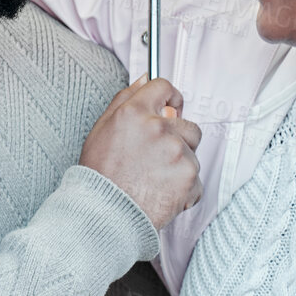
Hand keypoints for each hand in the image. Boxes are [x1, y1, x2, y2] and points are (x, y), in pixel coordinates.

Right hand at [79, 76, 202, 229]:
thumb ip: (124, 99)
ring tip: (154, 179)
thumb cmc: (99, 176)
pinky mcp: (189, 176)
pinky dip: (183, 189)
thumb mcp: (102, 130)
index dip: (169, 99)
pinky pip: (196, 179)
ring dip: (180, 164)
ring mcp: (177, 152)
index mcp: (134, 112)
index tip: (171, 108)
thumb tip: (144, 78)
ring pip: (192, 153)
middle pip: (187, 124)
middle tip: (155, 158)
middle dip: (177, 139)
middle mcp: (158, 128)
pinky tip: (161, 193)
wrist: (104, 216)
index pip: (163, 87)